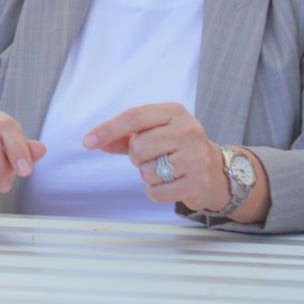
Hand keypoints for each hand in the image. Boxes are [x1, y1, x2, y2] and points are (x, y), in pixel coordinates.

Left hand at [83, 103, 228, 210]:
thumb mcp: (153, 132)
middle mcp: (188, 130)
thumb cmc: (176, 148)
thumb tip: (94, 141)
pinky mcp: (198, 182)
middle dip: (136, 157)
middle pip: (137, 147)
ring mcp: (196, 157)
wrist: (216, 171)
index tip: (87, 142)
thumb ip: (122, 135)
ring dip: (148, 174)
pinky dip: (156, 191)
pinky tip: (170, 184)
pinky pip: (156, 191)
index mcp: (174, 112)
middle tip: (153, 157)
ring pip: (146, 170)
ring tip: (165, 169)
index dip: (107, 130)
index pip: (133, 117)